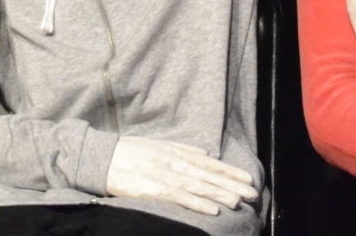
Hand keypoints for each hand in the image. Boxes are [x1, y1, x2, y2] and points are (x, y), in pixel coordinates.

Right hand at [105, 136, 257, 215]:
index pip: (209, 164)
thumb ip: (182, 149)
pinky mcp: (154, 189)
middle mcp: (174, 163)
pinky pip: (180, 198)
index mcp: (176, 152)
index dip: (230, 172)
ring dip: (220, 195)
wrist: (103, 156)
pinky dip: (197, 203)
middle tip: (252, 193)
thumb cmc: (129, 151)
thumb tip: (206, 154)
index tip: (247, 179)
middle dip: (231, 185)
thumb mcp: (158, 144)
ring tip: (238, 202)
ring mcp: (164, 175)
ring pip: (198, 187)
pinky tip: (212, 210)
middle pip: (208, 176)